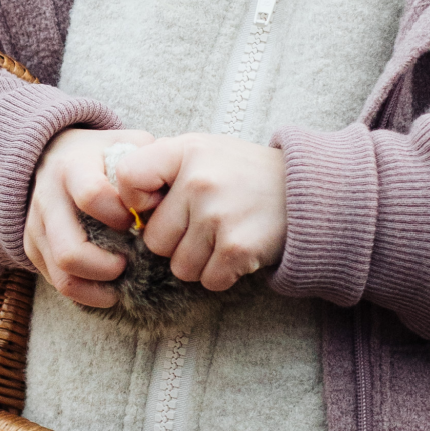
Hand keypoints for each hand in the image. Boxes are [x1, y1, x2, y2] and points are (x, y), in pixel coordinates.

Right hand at [24, 127, 153, 308]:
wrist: (54, 155)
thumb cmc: (102, 155)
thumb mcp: (126, 143)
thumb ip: (151, 160)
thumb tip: (172, 194)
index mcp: (72, 168)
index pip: (91, 197)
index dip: (118, 216)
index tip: (134, 220)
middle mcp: (48, 199)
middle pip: (70, 251)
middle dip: (106, 267)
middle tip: (127, 262)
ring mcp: (36, 226)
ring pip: (62, 275)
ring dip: (96, 287)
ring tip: (120, 279)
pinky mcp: (33, 247)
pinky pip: (57, 283)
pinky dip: (85, 292)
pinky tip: (107, 286)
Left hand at [107, 134, 286, 293]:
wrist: (308, 191)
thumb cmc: (244, 174)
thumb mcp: (203, 152)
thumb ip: (162, 169)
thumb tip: (121, 206)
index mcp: (185, 150)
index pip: (128, 179)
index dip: (136, 201)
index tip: (158, 203)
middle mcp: (198, 180)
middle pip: (154, 238)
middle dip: (176, 241)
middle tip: (208, 222)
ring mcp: (218, 215)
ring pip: (179, 266)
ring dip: (200, 261)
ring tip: (225, 235)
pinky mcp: (238, 247)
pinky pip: (208, 279)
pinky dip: (223, 274)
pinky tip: (239, 250)